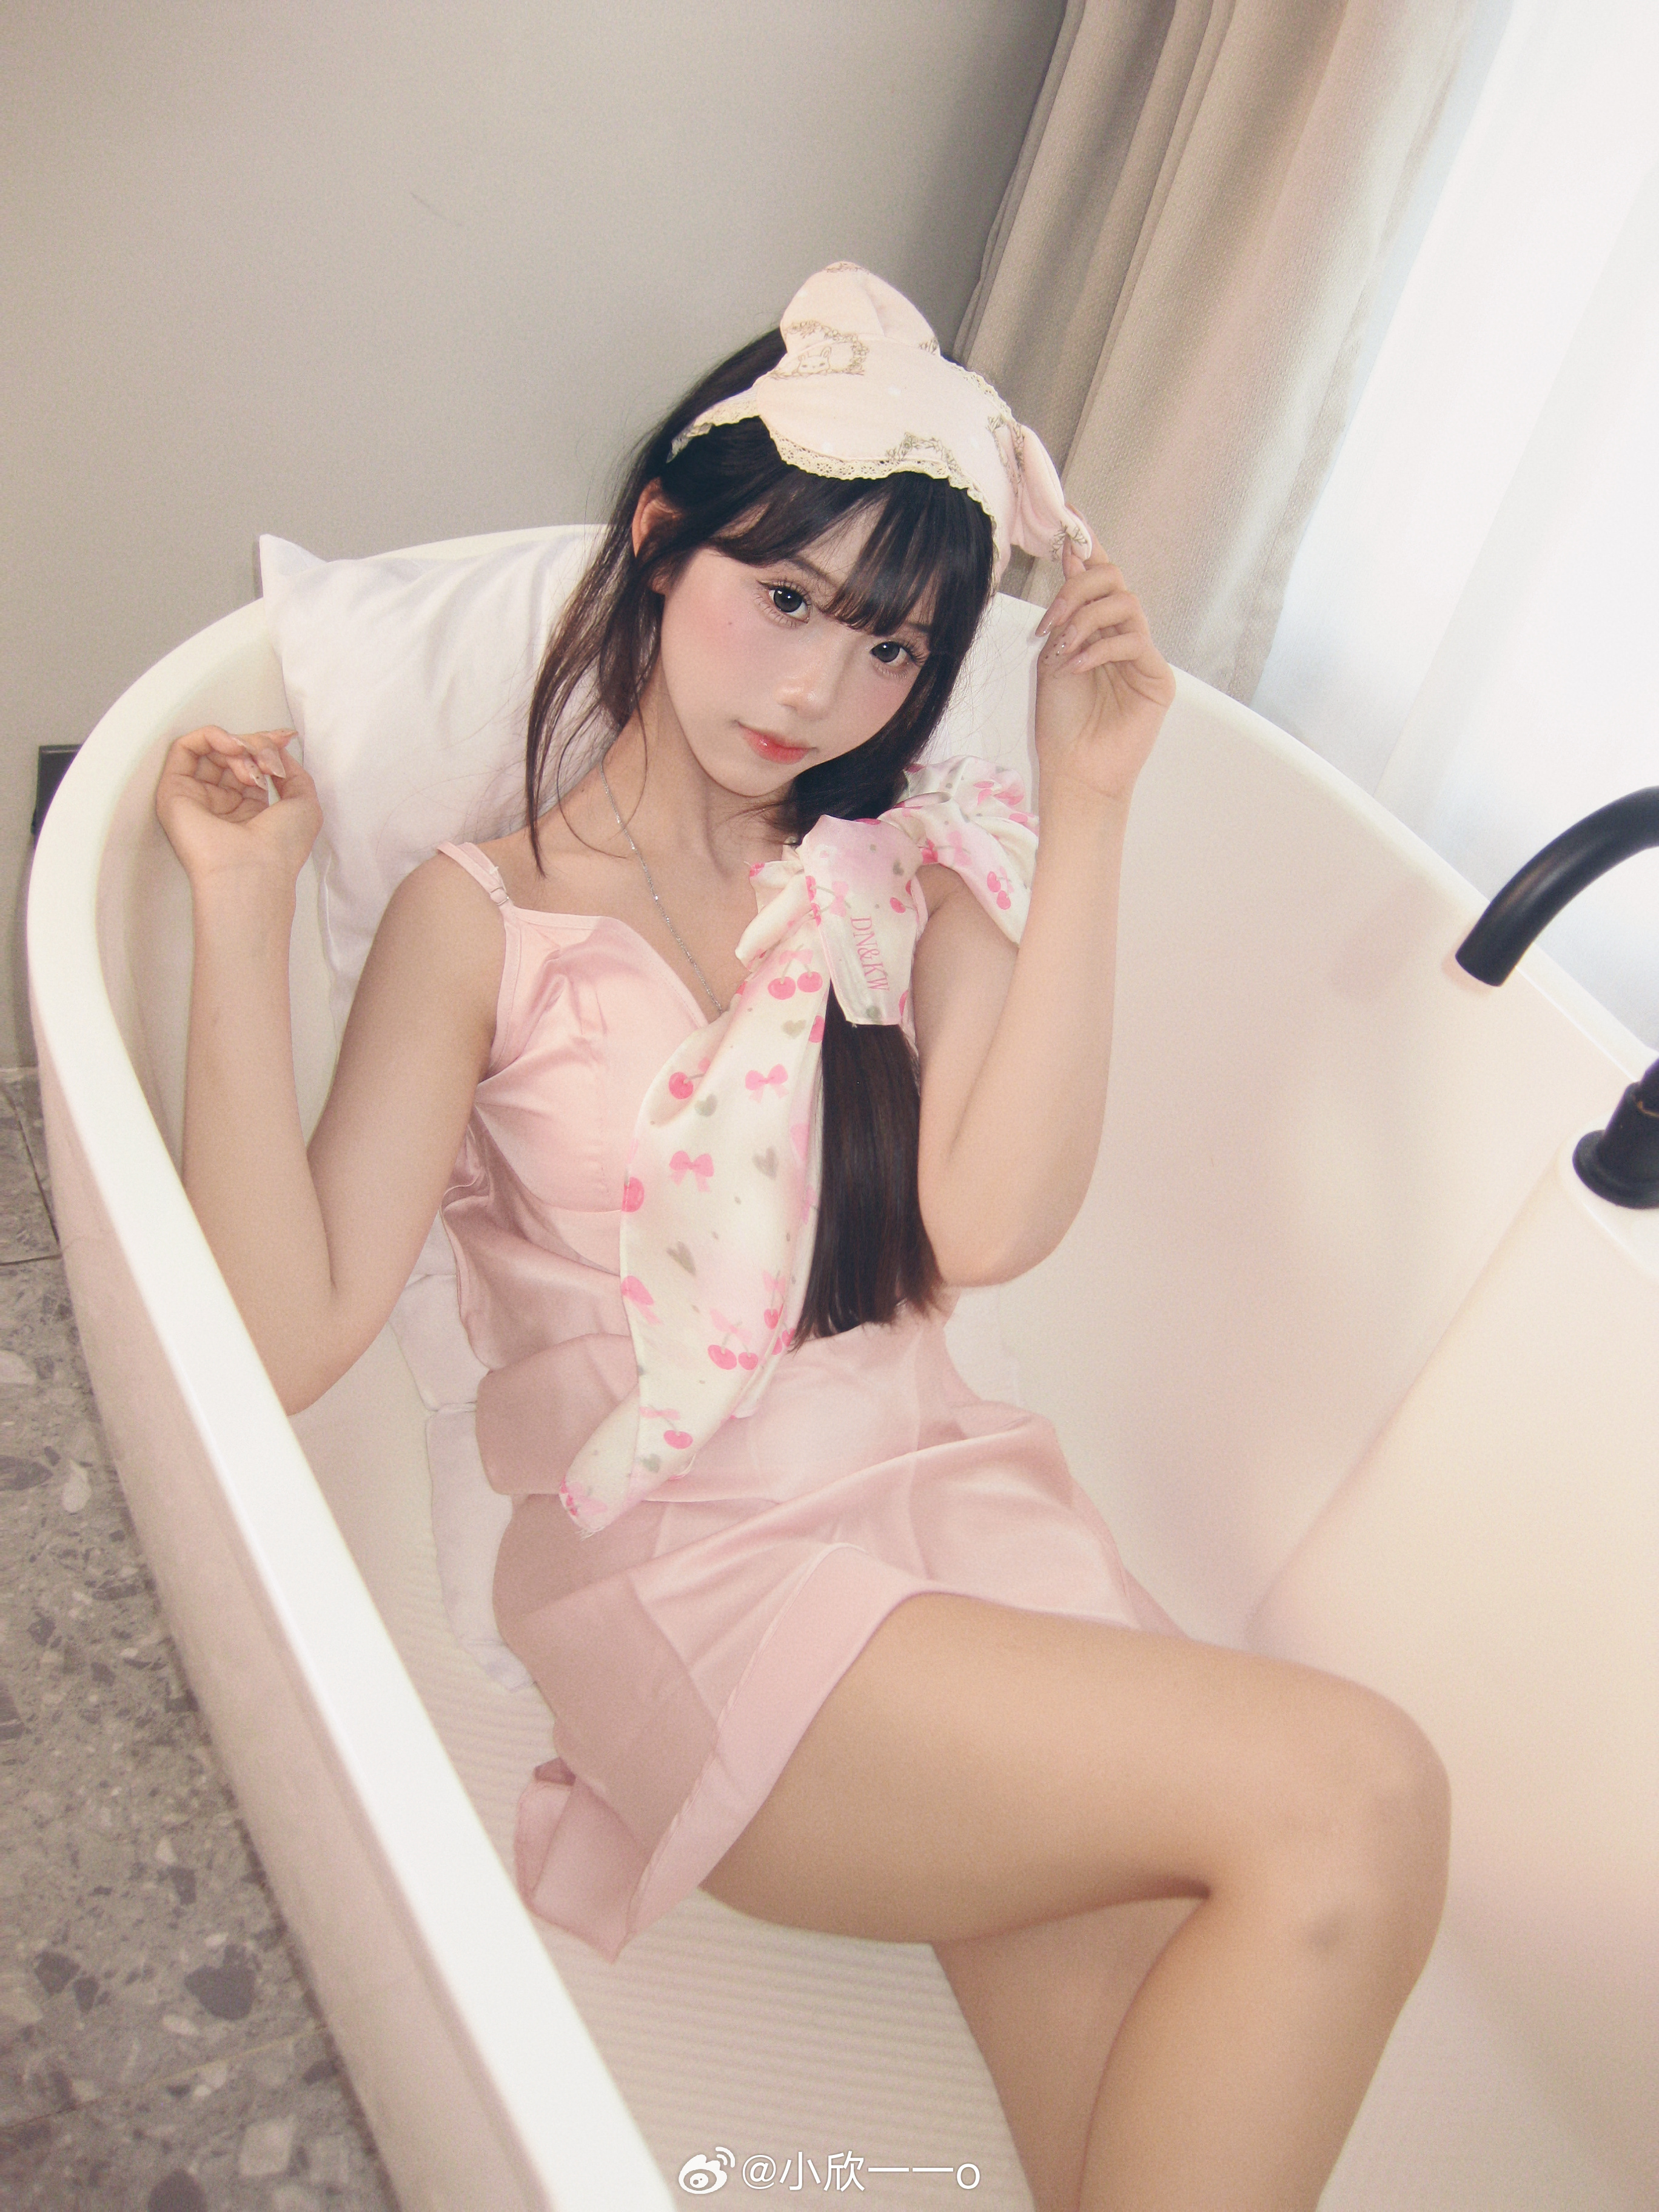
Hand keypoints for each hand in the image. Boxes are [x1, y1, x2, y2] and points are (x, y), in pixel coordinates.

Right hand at [154, 726, 321, 891]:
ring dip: (238, 745)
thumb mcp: (305, 803)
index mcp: (250, 808)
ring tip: (253, 765)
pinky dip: (210, 736)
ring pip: (212, 749)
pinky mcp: (174, 790)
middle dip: (257, 746)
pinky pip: (185, 748)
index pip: (252, 764)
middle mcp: (222, 802)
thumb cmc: (280, 848)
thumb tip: (276, 749)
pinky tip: (232, 747)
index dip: (268, 746)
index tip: (284, 740)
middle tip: (268, 760)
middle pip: (233, 754)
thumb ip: (293, 772)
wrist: (253, 869)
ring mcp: (197, 796)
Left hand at [1033, 540, 1173, 807]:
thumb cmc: (1061, 722)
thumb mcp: (1053, 655)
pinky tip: (1076, 666)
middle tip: (1052, 620)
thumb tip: (1072, 556)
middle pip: (1112, 581)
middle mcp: (1122, 636)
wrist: (1074, 770)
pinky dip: (1099, 647)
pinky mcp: (1157, 678)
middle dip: (1077, 590)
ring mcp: (1143, 656)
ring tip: (1063, 648)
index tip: (1071, 516)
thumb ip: (1066, 612)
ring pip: (1125, 604)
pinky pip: (1133, 640)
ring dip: (1086, 619)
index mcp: (1097, 629)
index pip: (1098, 578)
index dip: (1089, 545)